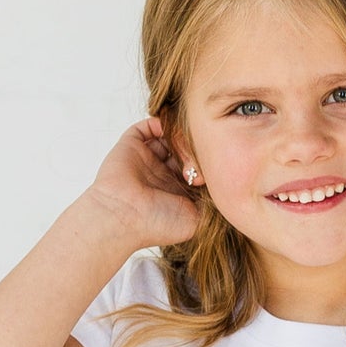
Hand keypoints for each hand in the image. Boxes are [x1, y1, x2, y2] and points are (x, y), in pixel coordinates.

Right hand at [83, 115, 202, 252]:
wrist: (123, 217)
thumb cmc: (157, 224)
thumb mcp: (195, 220)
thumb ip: (210, 203)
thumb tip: (222, 185)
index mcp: (175, 191)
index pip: (196, 167)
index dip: (207, 162)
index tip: (215, 163)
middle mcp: (161, 173)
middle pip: (184, 149)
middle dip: (195, 146)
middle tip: (203, 149)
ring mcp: (146, 158)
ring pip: (169, 136)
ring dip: (181, 134)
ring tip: (190, 138)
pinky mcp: (132, 144)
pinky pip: (149, 125)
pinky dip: (162, 122)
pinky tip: (173, 129)